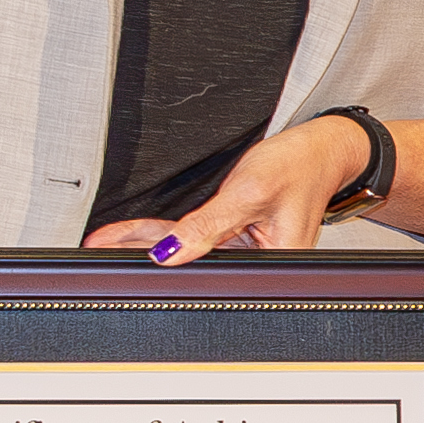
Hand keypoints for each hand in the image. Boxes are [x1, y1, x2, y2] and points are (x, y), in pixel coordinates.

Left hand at [111, 114, 369, 263]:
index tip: (122, 256)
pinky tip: (137, 234)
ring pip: (188, 251)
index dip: (162, 265)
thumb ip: (207, 225)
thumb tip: (168, 253)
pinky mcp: (238, 236)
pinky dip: (167, 233)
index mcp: (270, 266)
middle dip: (144, 254)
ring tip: (106, 242)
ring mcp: (246, 251)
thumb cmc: (299, 166)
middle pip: (191, 265)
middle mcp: (257, 266)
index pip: (205, 273)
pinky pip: (196, 237)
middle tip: (102, 248)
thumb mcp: (249, 191)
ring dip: (148, 242)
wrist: (322, 149)